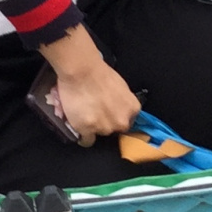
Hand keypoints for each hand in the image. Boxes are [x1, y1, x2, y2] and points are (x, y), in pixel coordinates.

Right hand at [41, 26, 139, 144]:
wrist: (82, 70)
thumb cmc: (99, 72)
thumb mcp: (120, 87)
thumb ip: (121, 102)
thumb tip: (115, 108)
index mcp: (132, 109)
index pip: (127, 122)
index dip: (115, 117)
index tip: (108, 114)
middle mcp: (122, 121)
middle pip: (114, 130)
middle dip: (105, 123)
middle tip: (94, 112)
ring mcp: (105, 127)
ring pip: (99, 133)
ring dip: (92, 127)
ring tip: (83, 114)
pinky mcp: (88, 130)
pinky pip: (87, 141)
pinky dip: (83, 136)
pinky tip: (79, 128)